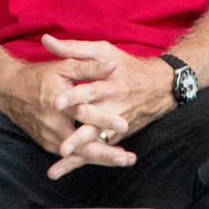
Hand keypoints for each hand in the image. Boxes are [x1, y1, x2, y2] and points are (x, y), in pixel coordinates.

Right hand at [0, 51, 134, 177]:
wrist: (8, 90)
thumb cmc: (40, 76)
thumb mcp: (64, 66)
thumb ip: (89, 67)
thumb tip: (113, 65)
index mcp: (58, 102)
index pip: (84, 113)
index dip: (104, 120)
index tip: (124, 125)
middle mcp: (53, 124)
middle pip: (81, 144)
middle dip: (106, 153)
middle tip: (128, 158)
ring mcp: (49, 136)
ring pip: (77, 154)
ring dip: (101, 158)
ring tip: (124, 161)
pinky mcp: (46, 142)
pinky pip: (70, 154)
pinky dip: (88, 157)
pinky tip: (107, 159)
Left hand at [41, 35, 176, 177]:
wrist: (162, 85)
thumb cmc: (128, 66)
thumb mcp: (105, 51)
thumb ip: (75, 48)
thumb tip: (46, 40)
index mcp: (110, 84)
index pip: (90, 91)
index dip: (74, 97)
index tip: (56, 102)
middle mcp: (114, 106)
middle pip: (94, 123)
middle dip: (79, 135)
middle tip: (62, 145)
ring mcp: (117, 123)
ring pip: (97, 140)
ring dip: (80, 152)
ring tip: (62, 158)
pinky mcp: (118, 134)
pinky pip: (101, 148)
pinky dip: (85, 159)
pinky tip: (67, 168)